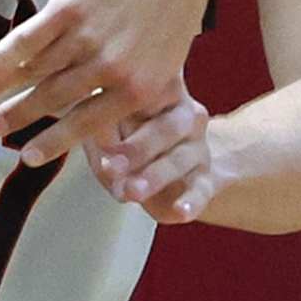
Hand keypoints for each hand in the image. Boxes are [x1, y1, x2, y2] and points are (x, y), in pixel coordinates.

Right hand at [0, 0, 212, 165]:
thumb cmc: (168, 11)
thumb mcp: (165, 61)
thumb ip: (135, 94)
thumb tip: (110, 129)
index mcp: (138, 88)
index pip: (86, 124)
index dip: (54, 142)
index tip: (28, 158)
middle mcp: (110, 67)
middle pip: (53, 99)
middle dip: (18, 117)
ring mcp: (88, 37)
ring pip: (34, 72)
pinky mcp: (69, 8)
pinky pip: (24, 44)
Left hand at [87, 77, 213, 223]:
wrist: (177, 159)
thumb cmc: (133, 135)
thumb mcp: (110, 127)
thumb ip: (101, 135)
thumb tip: (95, 147)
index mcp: (162, 91)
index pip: (146, 96)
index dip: (120, 115)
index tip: (94, 134)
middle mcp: (186, 115)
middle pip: (166, 128)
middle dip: (137, 149)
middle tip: (111, 167)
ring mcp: (198, 147)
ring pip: (179, 159)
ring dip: (154, 176)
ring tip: (131, 192)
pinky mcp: (205, 179)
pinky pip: (201, 189)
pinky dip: (191, 202)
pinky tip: (180, 210)